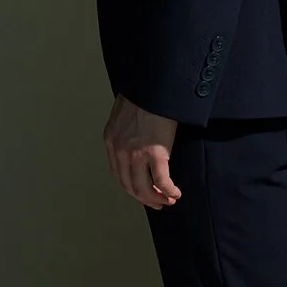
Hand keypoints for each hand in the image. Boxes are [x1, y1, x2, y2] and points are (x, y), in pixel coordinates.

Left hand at [103, 93, 182, 209]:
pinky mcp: (155, 154)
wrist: (153, 83)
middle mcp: (119, 151)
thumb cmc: (143, 92)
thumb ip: (125, 128)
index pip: (119, 173)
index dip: (132, 187)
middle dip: (144, 197)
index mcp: (110, 140)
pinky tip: (176, 193)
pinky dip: (169, 191)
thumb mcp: (125, 110)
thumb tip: (135, 137)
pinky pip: (162, 182)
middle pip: (130, 186)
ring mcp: (136, 154)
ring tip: (167, 200)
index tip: (143, 192)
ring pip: (144, 189)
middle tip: (157, 202)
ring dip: (156, 198)